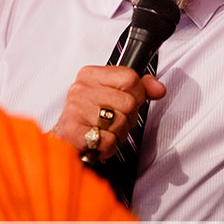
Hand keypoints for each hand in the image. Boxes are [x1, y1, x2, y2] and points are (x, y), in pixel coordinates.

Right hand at [51, 66, 165, 159]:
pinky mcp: (72, 131)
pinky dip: (108, 147)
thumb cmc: (89, 118)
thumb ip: (139, 88)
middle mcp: (80, 89)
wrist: (65, 140)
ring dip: (118, 134)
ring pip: (120, 122)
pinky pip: (107, 140)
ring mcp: (75, 109)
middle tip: (113, 121)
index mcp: (90, 75)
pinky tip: (99, 142)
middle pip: (128, 102)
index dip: (137, 94)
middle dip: (128, 118)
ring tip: (105, 132)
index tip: (128, 102)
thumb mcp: (114, 96)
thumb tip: (158, 88)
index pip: (130, 78)